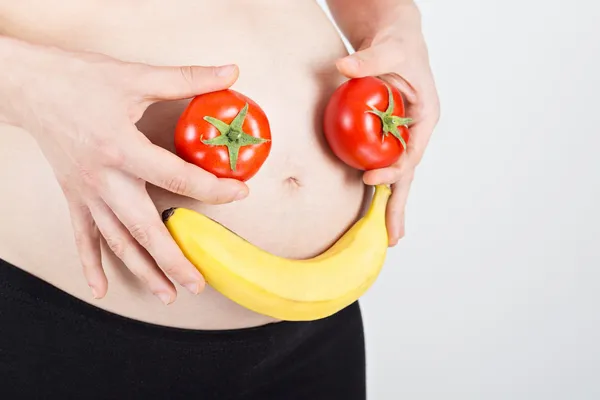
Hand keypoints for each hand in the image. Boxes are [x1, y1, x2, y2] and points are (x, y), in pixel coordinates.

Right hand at [1, 38, 246, 303]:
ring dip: (143, 270)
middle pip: (144, 228)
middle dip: (173, 260)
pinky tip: (100, 288)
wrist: (28, 87)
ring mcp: (86, 193)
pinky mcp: (73, 197)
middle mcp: (104, 179)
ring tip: (168, 294)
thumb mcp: (135, 76)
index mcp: (122, 148)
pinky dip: (90, 265)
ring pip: (116, 241)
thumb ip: (186, 78)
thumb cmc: (79, 80)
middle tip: (198, 283)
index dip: (212, 188)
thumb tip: (230, 72)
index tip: (239, 193)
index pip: (177, 176)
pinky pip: (81, 237)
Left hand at [335, 16, 439, 245]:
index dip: (394, 170)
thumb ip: (370, 59)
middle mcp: (415, 131)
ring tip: (389, 234)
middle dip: (399, 205)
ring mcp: (402, 135)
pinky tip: (370, 205)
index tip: (369, 179)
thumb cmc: (397, 41)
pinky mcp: (387, 135)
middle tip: (392, 236)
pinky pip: (381, 162)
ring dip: (391, 203)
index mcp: (425, 116)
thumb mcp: (389, 47)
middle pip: (407, 173)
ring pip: (396, 174)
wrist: (393, 37)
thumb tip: (344, 66)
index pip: (412, 152)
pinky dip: (377, 183)